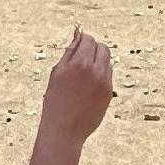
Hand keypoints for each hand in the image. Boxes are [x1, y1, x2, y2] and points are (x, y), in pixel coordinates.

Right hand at [36, 29, 114, 150]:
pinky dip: (101, 74)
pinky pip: (108, 75)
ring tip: (83, 74)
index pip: (89, 39)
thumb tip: (78, 34)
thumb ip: (69, 51)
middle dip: (93, 48)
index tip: (77, 45)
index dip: (82, 40)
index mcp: (80, 63)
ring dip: (98, 61)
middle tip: (81, 58)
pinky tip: (88, 85)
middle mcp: (96, 71)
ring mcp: (105, 83)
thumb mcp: (57, 72)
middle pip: (102, 48)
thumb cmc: (55, 99)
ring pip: (107, 61)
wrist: (64, 129)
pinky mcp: (109, 93)